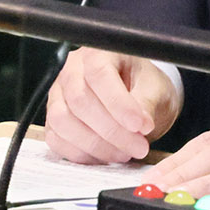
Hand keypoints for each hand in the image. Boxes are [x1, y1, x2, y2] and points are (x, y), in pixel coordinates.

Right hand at [42, 50, 177, 163]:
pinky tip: (105, 156)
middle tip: (139, 146)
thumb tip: (140, 125)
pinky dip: (80, 153)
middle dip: (112, 130)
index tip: (140, 125)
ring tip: (124, 153)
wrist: (137, 97)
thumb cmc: (144, 87)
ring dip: (95, 144)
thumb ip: (147, 103)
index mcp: (99, 53)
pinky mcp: (54, 119)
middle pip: (79, 100)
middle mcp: (72, 70)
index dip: (119, 103)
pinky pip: (56, 139)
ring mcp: (58, 95)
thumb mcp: (156, 89)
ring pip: (62, 121)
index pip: (99, 74)